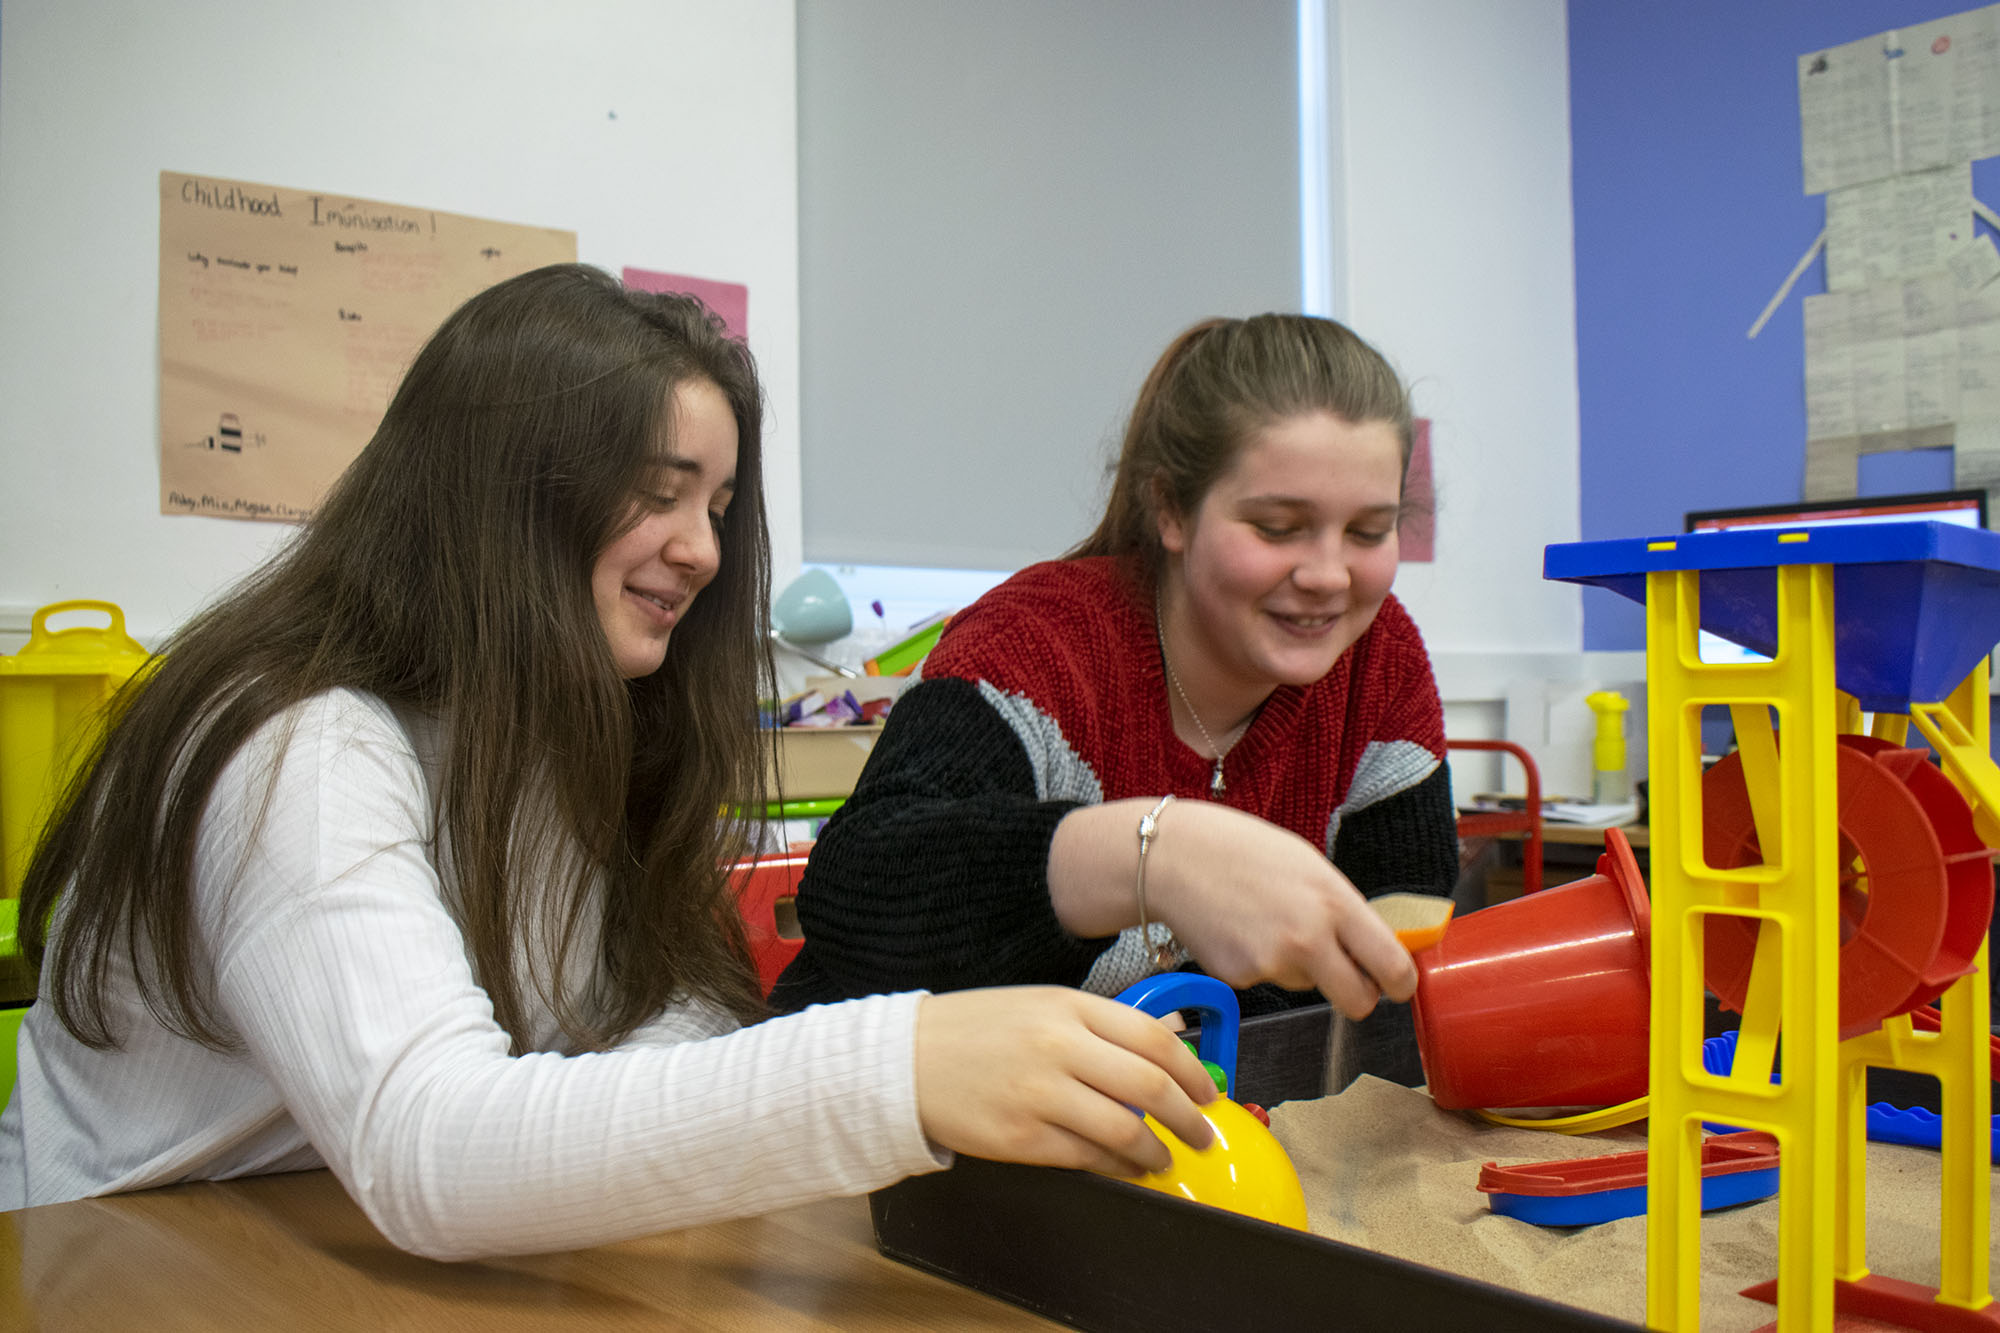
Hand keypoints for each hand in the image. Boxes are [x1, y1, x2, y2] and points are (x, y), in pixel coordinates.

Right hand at [912, 987, 1217, 1176]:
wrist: (904, 1060)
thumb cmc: (975, 1031)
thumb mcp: (1039, 1006)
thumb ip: (1096, 1026)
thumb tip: (1162, 1052)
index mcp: (1068, 1007)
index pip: (1154, 1038)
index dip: (1192, 1072)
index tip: (1208, 1093)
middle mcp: (1058, 1046)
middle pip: (1149, 1086)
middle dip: (1189, 1118)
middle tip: (1204, 1135)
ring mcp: (1039, 1093)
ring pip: (1123, 1129)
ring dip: (1157, 1151)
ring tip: (1166, 1159)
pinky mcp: (1020, 1137)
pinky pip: (1086, 1158)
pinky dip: (1118, 1168)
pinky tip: (1128, 1169)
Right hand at [1151, 802, 1416, 1017]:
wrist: (1171, 856)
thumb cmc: (1239, 848)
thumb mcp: (1308, 865)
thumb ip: (1343, 907)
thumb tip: (1374, 945)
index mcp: (1334, 902)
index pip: (1392, 966)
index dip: (1401, 983)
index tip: (1397, 984)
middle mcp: (1308, 938)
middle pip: (1359, 1001)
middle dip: (1358, 995)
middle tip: (1347, 977)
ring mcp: (1272, 962)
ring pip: (1309, 987)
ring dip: (1300, 967)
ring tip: (1266, 922)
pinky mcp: (1240, 978)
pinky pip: (1269, 981)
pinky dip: (1260, 964)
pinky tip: (1240, 930)